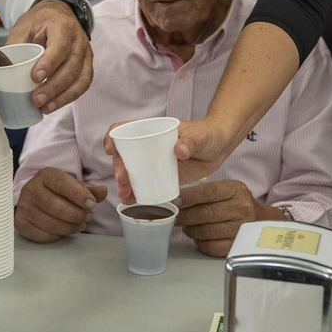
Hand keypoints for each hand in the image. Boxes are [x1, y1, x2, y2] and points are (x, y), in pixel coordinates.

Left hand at [7, 0, 91, 113]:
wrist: (58, 13)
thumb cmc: (40, 21)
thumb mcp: (24, 27)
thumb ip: (15, 46)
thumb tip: (0, 69)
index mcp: (62, 26)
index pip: (60, 46)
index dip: (49, 63)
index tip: (35, 78)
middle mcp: (78, 40)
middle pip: (71, 67)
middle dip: (53, 87)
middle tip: (36, 100)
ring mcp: (86, 53)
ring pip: (80, 78)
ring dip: (63, 97)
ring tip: (45, 108)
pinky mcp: (87, 65)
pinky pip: (83, 84)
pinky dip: (69, 97)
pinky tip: (54, 104)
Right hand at [15, 168, 107, 242]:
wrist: (34, 200)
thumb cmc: (57, 192)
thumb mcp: (74, 187)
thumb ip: (90, 190)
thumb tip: (102, 192)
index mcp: (45, 175)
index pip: (62, 183)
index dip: (79, 195)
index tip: (92, 204)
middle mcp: (30, 189)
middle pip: (56, 207)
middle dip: (77, 214)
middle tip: (88, 217)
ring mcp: (24, 207)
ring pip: (51, 223)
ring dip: (70, 227)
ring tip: (80, 225)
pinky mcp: (21, 223)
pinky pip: (43, 235)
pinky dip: (58, 235)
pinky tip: (64, 230)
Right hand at [108, 117, 237, 202]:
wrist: (220, 147)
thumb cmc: (208, 134)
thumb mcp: (200, 135)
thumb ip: (190, 141)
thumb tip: (179, 150)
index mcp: (153, 131)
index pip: (125, 129)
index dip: (113, 137)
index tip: (111, 149)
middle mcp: (148, 146)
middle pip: (125, 155)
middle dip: (119, 168)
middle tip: (122, 180)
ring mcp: (154, 162)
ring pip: (132, 172)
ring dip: (124, 184)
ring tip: (125, 196)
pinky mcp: (162, 176)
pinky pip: (145, 184)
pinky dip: (136, 193)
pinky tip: (132, 201)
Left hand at [174, 179, 279, 256]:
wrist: (263, 220)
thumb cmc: (237, 203)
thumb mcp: (227, 190)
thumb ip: (205, 192)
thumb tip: (177, 199)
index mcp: (236, 190)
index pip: (209, 192)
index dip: (189, 197)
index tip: (174, 201)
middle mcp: (242, 208)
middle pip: (206, 213)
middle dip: (185, 216)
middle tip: (175, 217)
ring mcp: (242, 228)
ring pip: (207, 231)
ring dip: (191, 230)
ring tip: (187, 227)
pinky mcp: (239, 245)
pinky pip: (212, 247)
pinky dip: (201, 243)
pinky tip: (199, 238)